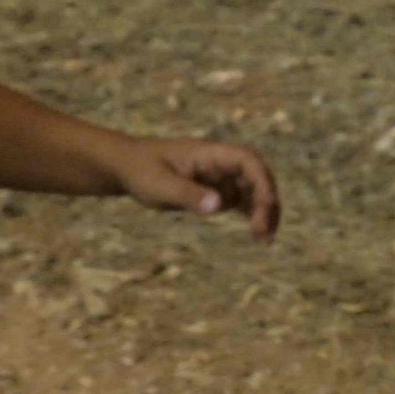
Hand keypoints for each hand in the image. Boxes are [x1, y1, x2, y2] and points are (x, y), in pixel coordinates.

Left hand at [115, 137, 281, 241]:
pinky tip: (258, 236)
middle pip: (256, 177)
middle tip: (265, 232)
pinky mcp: (214, 191)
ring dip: (263, 211)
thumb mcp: (160, 186)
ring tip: (266, 240)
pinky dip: (251, 215)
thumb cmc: (141, 172)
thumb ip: (188, 194)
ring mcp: (219, 177)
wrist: (128, 168)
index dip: (262, 180)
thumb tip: (219, 206)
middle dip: (266, 201)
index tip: (267, 205)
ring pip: (252, 191)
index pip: (247, 160)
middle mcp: (220, 163)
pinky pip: (240, 201)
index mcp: (210, 153)